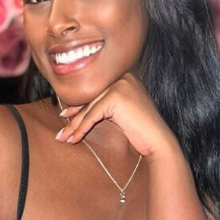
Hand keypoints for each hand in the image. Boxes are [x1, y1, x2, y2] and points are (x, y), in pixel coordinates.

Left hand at [56, 73, 179, 159]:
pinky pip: (93, 114)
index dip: (79, 105)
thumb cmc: (141, 131)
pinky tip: (74, 139)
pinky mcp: (116, 96)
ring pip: (90, 107)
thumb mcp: (121, 113)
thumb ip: (105, 105)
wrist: (158, 142)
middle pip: (92, 98)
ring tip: (63, 138)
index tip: (66, 116)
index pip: (97, 91)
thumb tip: (77, 107)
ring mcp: (120, 85)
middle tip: (61, 131)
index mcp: (126, 77)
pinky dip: (82, 128)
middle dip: (74, 116)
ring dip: (74, 125)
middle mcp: (123, 77)